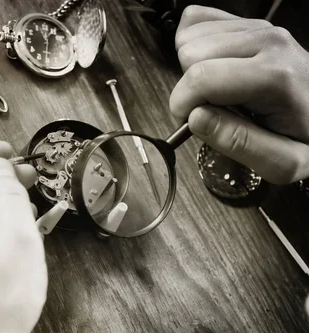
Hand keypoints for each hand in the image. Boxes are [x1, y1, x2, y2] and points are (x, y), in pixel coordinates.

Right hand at [170, 5, 308, 183]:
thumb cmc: (307, 136)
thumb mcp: (284, 161)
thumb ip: (239, 144)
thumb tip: (195, 118)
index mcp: (274, 77)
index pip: (200, 78)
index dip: (183, 106)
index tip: (193, 124)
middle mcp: (268, 43)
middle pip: (190, 53)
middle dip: (189, 87)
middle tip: (210, 108)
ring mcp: (258, 27)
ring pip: (189, 37)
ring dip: (192, 68)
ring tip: (217, 90)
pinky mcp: (248, 22)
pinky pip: (197, 22)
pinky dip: (196, 47)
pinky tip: (213, 68)